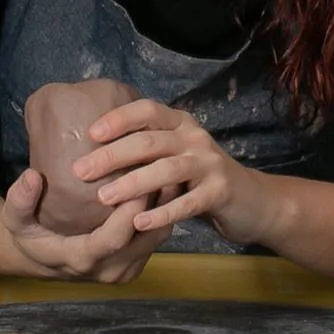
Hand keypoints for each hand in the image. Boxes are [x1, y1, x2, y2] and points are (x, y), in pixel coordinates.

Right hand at [0, 167, 169, 283]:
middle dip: (156, 201)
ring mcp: (127, 269)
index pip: (114, 238)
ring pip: (158, 236)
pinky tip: (161, 183)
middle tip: (161, 164)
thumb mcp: (15, 219)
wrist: (43, 259)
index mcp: (82, 260)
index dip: (129, 210)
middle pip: (146, 236)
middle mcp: (110, 270)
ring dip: (165, 204)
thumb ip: (20, 199)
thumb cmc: (30, 235)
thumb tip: (32, 176)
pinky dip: (162, 211)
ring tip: (167, 169)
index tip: (137, 177)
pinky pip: (158, 236)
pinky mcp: (138, 263)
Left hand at [74, 99, 278, 246]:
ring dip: (132, 184)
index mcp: (180, 124)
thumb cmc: (200, 179)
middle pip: (149, 142)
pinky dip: (161, 213)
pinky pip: (187, 203)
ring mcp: (209, 164)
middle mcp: (195, 138)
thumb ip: (147, 151)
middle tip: (80, 171)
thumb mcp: (176, 156)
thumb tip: (93, 154)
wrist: (252, 201)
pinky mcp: (220, 193)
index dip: (119, 119)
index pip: (147, 110)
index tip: (90, 133)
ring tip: (103, 198)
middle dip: (112, 156)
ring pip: (166, 170)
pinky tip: (139, 222)